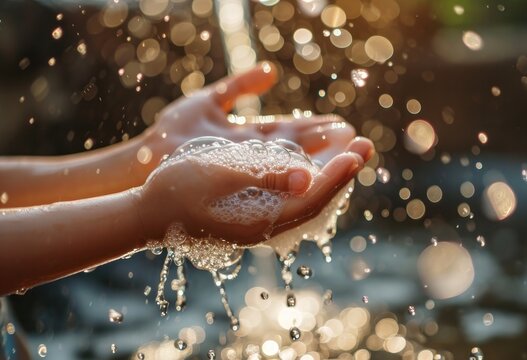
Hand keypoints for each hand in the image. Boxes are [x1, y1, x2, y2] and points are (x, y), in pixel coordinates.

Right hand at [137, 146, 365, 244]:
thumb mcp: (215, 174)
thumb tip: (305, 176)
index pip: (311, 198)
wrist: (145, 216)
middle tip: (367, 145)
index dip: (338, 175)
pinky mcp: (253, 217)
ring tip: (352, 153)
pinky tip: (319, 167)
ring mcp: (260, 224)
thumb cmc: (173, 191)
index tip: (359, 151)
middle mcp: (265, 228)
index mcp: (259, 222)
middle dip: (343, 173)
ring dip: (331, 176)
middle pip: (317, 201)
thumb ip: (260, 175)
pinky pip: (293, 201)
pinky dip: (312, 182)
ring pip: (308, 201)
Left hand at [143, 62, 361, 164]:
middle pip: (300, 153)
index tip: (346, 127)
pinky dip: (293, 182)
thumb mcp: (209, 101)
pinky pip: (271, 185)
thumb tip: (272, 71)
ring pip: (292, 170)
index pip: (294, 134)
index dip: (320, 130)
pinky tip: (316, 180)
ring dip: (321, 167)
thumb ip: (240, 86)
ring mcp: (246, 174)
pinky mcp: (236, 187)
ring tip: (350, 161)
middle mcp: (254, 159)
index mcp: (252, 139)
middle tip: (362, 147)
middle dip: (330, 150)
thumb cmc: (172, 134)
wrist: (144, 162)